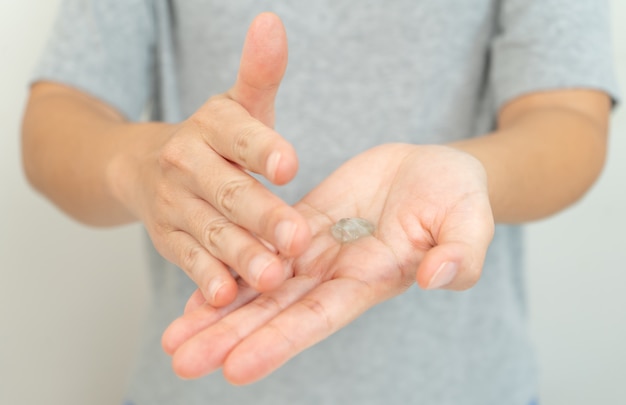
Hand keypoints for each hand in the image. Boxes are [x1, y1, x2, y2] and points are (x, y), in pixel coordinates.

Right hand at [112, 13, 310, 305]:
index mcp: (211, 126)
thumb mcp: (237, 106)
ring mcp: (175, 204)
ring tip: (272, 276)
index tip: (289, 164)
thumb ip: (260, 73)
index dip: (262, 148)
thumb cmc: (214, 140)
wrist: (144, 166)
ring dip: (240, 254)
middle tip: (297, 238)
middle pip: (229, 191)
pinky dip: (205, 278)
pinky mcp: (169, 239)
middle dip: (263, 215)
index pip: (237, 134)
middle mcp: (188, 163)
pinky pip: (189, 259)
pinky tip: (224, 296)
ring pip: (212, 231)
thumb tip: (272, 20)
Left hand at [161, 143, 494, 383]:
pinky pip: (259, 250)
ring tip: (174, 340)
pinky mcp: (301, 224)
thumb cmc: (458, 197)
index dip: (279, 342)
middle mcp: (335, 276)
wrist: (434, 169)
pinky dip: (228, 270)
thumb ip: (460, 254)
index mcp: (371, 279)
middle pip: (276, 313)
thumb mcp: (469, 222)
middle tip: (181, 364)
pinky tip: (196, 294)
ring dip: (218, 312)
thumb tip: (437, 278)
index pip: (318, 318)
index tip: (235, 368)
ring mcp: (316, 252)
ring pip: (260, 286)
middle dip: (229, 337)